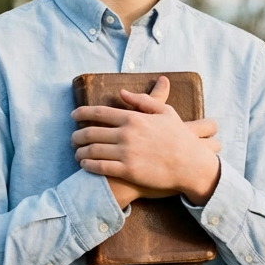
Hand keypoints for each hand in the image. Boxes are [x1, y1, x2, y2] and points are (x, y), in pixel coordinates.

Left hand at [71, 76, 221, 205]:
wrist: (191, 165)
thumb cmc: (180, 138)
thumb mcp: (166, 113)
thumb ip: (143, 100)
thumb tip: (122, 93)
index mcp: (133, 118)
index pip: (98, 113)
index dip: (81, 113)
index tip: (73, 115)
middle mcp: (126, 134)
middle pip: (90, 132)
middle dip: (77, 135)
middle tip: (73, 138)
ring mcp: (126, 153)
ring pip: (92, 151)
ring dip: (80, 151)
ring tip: (77, 153)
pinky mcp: (128, 171)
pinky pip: (100, 167)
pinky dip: (88, 165)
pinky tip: (85, 165)